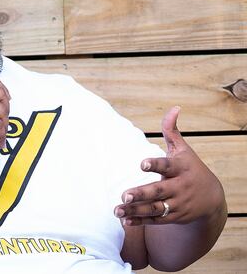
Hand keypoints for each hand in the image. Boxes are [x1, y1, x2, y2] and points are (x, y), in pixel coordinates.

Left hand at [114, 106, 224, 225]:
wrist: (212, 199)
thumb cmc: (190, 168)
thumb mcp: (183, 150)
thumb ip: (172, 131)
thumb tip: (174, 108)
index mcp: (179, 168)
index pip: (166, 166)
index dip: (155, 165)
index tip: (142, 164)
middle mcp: (178, 187)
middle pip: (157, 191)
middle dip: (141, 193)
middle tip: (124, 195)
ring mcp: (176, 204)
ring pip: (154, 208)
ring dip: (135, 210)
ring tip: (117, 210)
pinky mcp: (173, 217)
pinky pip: (155, 221)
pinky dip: (140, 221)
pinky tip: (124, 220)